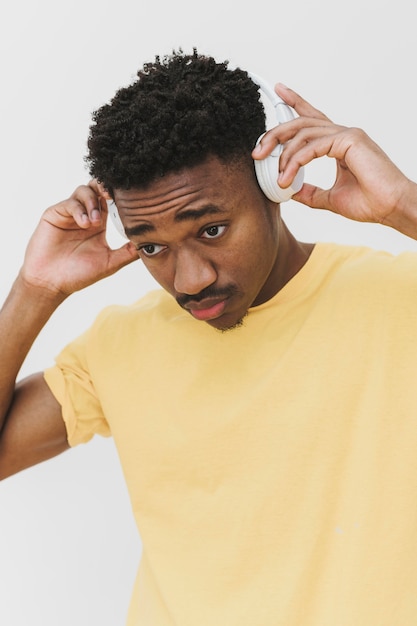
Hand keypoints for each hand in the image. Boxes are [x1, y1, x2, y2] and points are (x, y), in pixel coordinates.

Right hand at [20, 181, 137, 297]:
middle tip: (113, 196)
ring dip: (93, 202)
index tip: (131, 199)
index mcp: (99, 222)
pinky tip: (85, 224)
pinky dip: (79, 210)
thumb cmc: (79, 275)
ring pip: (84, 190)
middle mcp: (85, 214)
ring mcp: (70, 213)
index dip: (120, 196)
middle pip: (97, 188)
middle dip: (106, 188)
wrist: (52, 283)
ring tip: (95, 222)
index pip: (111, 200)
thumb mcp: (110, 263)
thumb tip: (152, 244)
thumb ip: (129, 252)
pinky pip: (69, 203)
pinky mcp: (55, 214)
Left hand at [252, 84, 416, 236]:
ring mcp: (347, 134)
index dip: (295, 102)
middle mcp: (343, 134)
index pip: (312, 118)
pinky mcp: (350, 140)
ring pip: (303, 133)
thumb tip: (291, 191)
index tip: (280, 92)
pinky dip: (296, 161)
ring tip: (278, 177)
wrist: (391, 208)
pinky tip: (288, 176)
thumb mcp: (330, 198)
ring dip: (284, 155)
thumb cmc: (370, 202)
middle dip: (275, 135)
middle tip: (257, 151)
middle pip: (300, 123)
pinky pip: (313, 146)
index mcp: (339, 143)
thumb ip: (310, 192)